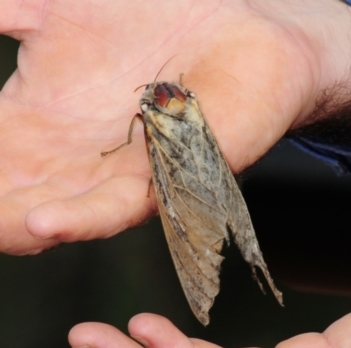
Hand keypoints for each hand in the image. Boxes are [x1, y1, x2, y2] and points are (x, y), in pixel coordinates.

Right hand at [0, 0, 350, 253]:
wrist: (232, 28)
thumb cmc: (152, 18)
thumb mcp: (63, 9)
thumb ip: (14, 15)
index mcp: (44, 123)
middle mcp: (76, 159)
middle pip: (15, 197)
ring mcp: (119, 174)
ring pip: (59, 214)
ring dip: (16, 226)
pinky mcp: (165, 178)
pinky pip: (118, 205)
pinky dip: (80, 216)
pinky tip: (39, 222)